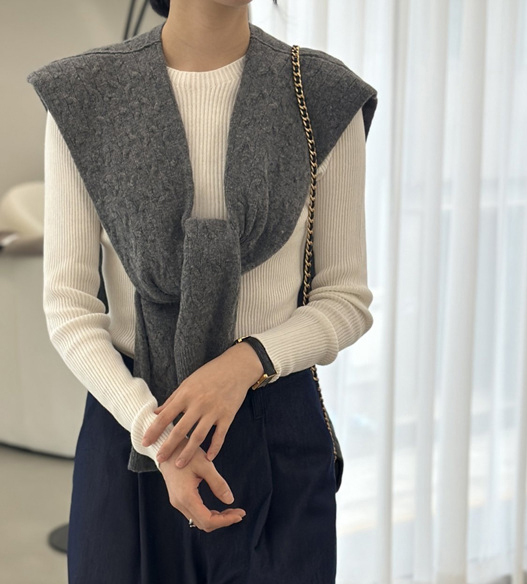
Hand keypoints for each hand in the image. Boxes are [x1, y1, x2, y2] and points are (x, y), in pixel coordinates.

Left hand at [142, 341, 263, 467]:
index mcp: (186, 395)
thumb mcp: (188, 383)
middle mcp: (198, 404)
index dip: (153, 430)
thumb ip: (172, 399)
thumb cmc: (210, 374)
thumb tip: (156, 413)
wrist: (236, 367)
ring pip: (198, 436)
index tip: (145, 442)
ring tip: (179, 464)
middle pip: (180, 430)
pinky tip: (208, 458)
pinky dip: (214, 448)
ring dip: (187, 452)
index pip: (165, 416)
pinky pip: (220, 435)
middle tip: (159, 460)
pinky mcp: (228, 415)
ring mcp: (214, 411)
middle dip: (168, 446)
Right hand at [159, 437, 245, 531]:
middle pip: (203, 524)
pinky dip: (208, 514)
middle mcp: (179, 503)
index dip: (225, 521)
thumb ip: (218, 483)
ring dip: (216, 518)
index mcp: (186, 497)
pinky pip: (194, 513)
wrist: (166, 447)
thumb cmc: (184, 452)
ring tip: (231, 510)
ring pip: (199, 520)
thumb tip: (230, 500)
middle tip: (239, 512)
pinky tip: (218, 508)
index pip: (207, 520)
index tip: (239, 514)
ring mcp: (177, 502)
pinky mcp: (178, 499)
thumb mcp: (205, 465)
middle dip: (223, 521)